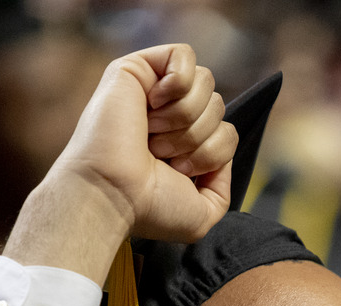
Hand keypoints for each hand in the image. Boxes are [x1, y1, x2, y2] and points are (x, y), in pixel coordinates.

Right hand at [4, 43, 237, 279]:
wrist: (114, 192)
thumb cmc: (148, 207)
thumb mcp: (201, 215)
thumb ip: (221, 189)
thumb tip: (222, 154)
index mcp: (182, 145)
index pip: (226, 131)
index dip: (213, 153)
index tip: (179, 171)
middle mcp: (168, 117)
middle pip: (219, 106)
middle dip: (199, 136)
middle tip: (162, 154)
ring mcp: (151, 91)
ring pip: (206, 82)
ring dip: (185, 117)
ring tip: (152, 134)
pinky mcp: (136, 68)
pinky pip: (183, 55)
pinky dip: (177, 84)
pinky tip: (152, 104)